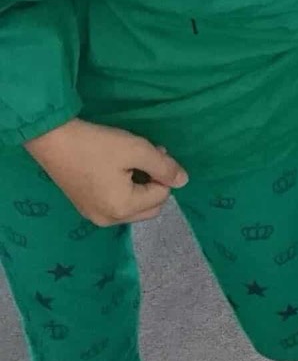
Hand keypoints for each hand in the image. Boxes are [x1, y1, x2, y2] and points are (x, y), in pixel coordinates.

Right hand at [23, 119, 186, 224]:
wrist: (52, 140)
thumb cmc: (96, 144)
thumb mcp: (136, 149)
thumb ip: (164, 167)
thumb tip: (184, 181)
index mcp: (123, 209)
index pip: (162, 195)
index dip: (163, 172)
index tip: (154, 150)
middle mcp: (109, 220)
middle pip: (150, 208)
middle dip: (154, 184)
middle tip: (145, 157)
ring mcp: (94, 217)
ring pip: (134, 208)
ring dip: (140, 188)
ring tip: (129, 162)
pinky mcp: (84, 208)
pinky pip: (116, 205)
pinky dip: (123, 191)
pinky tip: (113, 170)